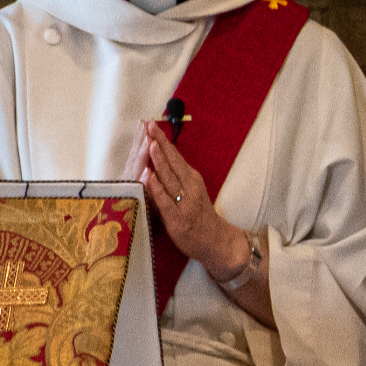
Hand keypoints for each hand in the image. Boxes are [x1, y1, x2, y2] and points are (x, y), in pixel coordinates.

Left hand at [138, 123, 254, 274]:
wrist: (216, 241)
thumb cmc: (200, 216)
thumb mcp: (190, 192)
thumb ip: (175, 178)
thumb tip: (156, 162)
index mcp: (191, 178)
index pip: (175, 155)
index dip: (163, 140)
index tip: (152, 125)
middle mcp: (190, 187)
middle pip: (173, 162)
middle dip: (160, 143)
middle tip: (149, 127)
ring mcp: (184, 203)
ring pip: (170, 178)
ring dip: (160, 161)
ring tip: (151, 144)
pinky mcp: (178, 219)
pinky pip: (166, 201)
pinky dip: (158, 188)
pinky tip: (150, 177)